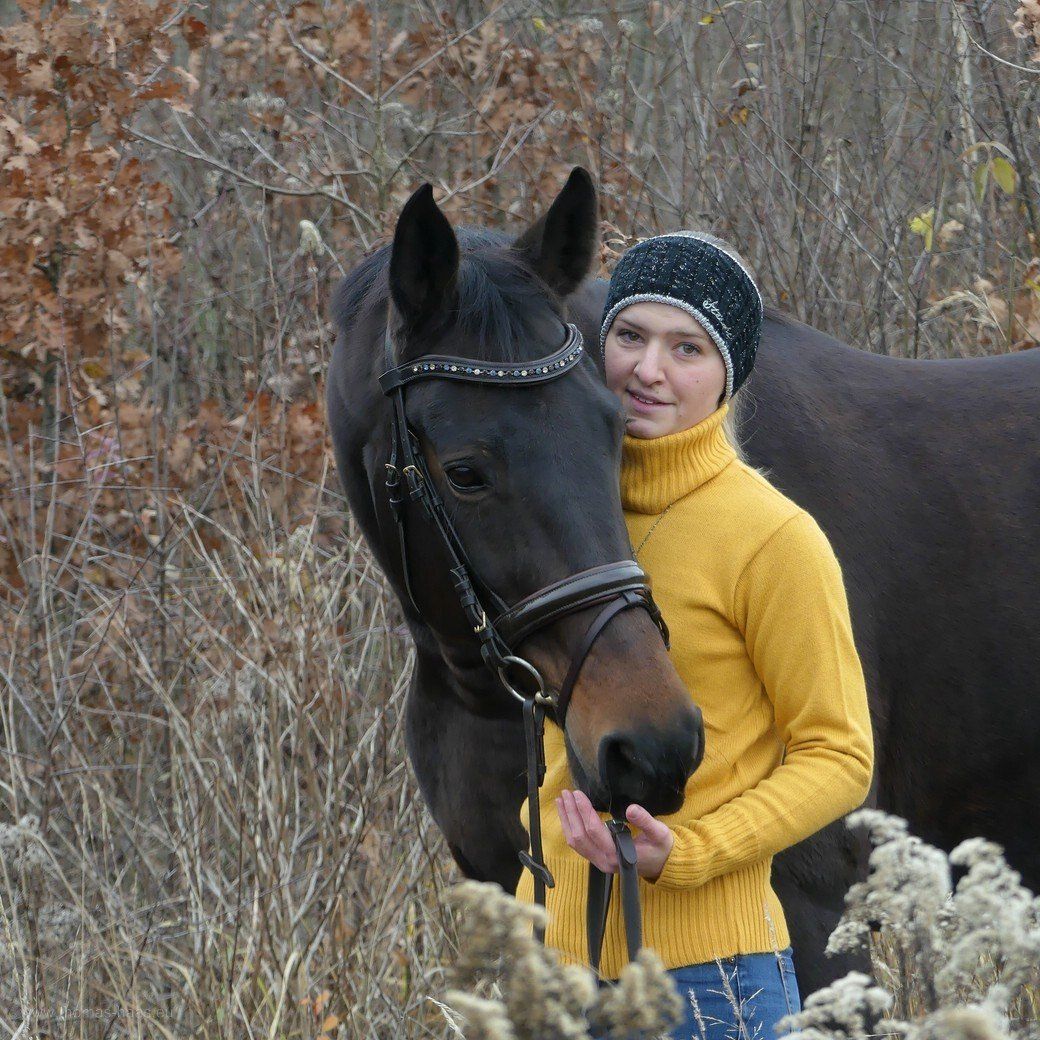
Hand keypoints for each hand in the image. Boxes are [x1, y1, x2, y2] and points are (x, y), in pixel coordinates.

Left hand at [556, 789, 674, 880]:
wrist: (662, 865)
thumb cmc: (661, 848)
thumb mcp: (659, 833)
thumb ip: (645, 821)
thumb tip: (631, 809)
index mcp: (618, 855)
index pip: (594, 831)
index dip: (584, 811)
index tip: (578, 794)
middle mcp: (604, 861)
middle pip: (580, 836)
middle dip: (571, 813)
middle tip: (566, 793)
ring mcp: (599, 861)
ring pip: (575, 842)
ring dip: (566, 820)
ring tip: (561, 801)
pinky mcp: (597, 858)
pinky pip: (578, 845)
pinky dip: (570, 828)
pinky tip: (566, 815)